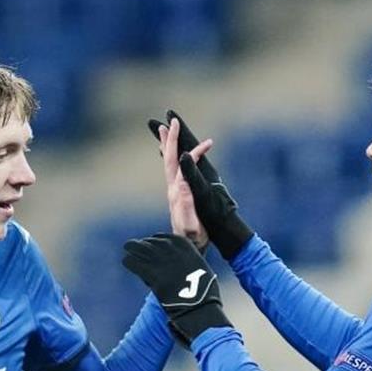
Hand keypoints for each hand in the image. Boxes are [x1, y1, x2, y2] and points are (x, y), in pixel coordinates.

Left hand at [122, 233, 231, 346]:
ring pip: (139, 248)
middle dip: (142, 245)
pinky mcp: (153, 275)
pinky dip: (130, 262)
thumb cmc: (203, 294)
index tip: (151, 244)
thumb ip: (189, 261)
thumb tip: (180, 261)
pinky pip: (134, 262)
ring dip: (133, 249)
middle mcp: (173, 251)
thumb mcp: (201, 269)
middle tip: (135, 247)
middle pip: (150, 242)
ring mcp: (163, 262)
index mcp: (186, 248)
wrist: (200, 309)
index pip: (165, 238)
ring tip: (128, 251)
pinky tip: (128, 263)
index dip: (156, 241)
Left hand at [148, 110, 253, 259]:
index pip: (183, 165)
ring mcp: (174, 193)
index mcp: (178, 193)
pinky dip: (171, 158)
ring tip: (163, 130)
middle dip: (169, 139)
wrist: (187, 250)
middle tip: (169, 121)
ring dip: (166, 145)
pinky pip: (172, 171)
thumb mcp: (191, 222)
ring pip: (168, 163)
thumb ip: (186, 201)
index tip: (208, 144)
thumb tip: (182, 180)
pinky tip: (171, 155)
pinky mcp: (177, 197)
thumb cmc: (193, 239)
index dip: (194, 153)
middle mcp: (173, 190)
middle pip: (168, 159)